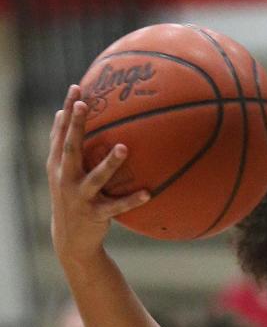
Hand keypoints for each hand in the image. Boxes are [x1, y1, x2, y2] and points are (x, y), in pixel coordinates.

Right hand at [47, 85, 149, 261]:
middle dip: (77, 126)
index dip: (68, 111)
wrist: (71, 238)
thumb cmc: (71, 197)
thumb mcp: (61, 171)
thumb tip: (61, 112)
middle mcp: (64, 178)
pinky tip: (148, 193)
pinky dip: (131, 200)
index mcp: (57, 165)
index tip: (77, 88)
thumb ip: (62, 145)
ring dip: (109, 163)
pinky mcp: (95, 214)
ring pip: (95, 178)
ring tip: (124, 147)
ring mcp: (79, 197)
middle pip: (71, 148)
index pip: (60, 133)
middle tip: (86, 105)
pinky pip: (116, 206)